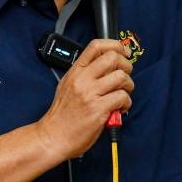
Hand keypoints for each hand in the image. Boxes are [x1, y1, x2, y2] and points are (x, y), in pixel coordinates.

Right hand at [36, 39, 133, 159]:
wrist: (53, 137)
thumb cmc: (62, 114)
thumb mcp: (68, 85)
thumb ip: (85, 74)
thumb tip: (108, 66)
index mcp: (75, 71)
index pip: (96, 46)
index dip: (115, 45)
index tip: (124, 52)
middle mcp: (82, 79)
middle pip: (112, 58)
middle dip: (126, 66)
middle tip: (124, 77)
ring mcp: (90, 94)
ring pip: (121, 77)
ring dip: (128, 86)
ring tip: (122, 94)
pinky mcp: (98, 109)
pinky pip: (122, 97)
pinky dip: (126, 103)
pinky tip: (119, 108)